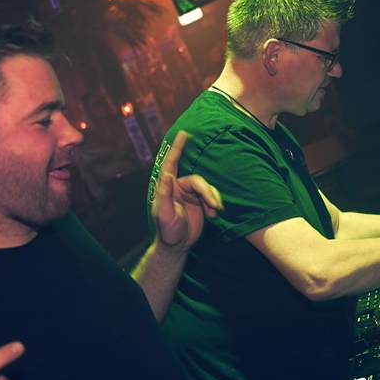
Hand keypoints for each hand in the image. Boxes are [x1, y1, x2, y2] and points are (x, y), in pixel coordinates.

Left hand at [151, 130, 222, 252]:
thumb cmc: (167, 231)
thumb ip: (165, 194)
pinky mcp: (200, 202)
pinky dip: (215, 204)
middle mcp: (179, 187)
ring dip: (213, 199)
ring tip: (214, 213)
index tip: (184, 134)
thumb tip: (166, 174)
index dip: (178, 148)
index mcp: (168, 187)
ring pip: (207, 189)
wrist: (177, 246)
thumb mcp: (164, 214)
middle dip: (207, 193)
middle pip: (198, 181)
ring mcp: (190, 194)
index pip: (172, 163)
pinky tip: (215, 214)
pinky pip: (211, 196)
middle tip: (213, 207)